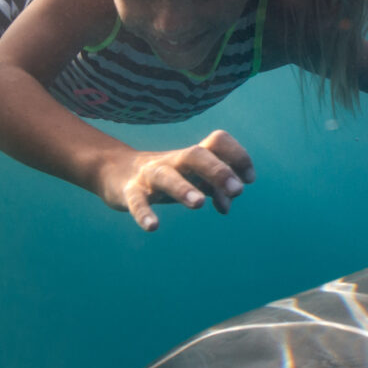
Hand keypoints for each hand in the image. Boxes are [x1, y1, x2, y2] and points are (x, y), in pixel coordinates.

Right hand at [100, 129, 255, 230]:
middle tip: (237, 190)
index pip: (218, 141)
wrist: (118, 173)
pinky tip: (153, 227)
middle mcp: (173, 161)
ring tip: (199, 204)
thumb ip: (215, 190)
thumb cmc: (169, 177)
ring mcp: (150, 174)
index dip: (238, 155)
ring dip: (184, 188)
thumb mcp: (194, 180)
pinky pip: (136, 201)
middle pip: (196, 154)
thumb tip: (226, 204)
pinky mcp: (130, 191)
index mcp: (192, 155)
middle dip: (218, 170)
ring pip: (166, 176)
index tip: (249, 179)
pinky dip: (144, 213)